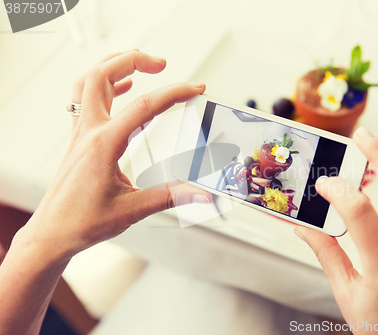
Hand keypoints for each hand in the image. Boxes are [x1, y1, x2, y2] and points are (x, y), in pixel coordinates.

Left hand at [21, 50, 211, 263]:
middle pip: (102, 75)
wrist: (53, 233)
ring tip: (138, 61)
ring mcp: (79, 132)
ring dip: (112, 65)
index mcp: (103, 145)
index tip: (193, 89)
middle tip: (161, 63)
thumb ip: (172, 197)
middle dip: (133, 60)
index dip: (173, 93)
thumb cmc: (83, 222)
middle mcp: (88, 132)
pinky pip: (83, 98)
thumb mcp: (133, 209)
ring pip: (87, 81)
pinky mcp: (78, 138)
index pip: (143, 107)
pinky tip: (121, 88)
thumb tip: (201, 194)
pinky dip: (102, 84)